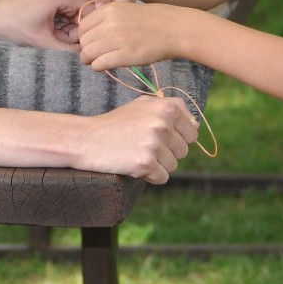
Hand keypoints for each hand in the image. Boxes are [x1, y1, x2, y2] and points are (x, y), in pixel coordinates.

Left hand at [0, 0, 89, 48]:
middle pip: (83, 14)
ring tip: (52, 38)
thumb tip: (87, 53)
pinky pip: (65, 14)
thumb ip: (69, 49)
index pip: (91, 11)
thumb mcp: (44, 42)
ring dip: (68, 30)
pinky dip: (60, 26)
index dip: (87, 30)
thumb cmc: (13, 25)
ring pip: (74, 16)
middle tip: (61, 43)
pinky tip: (49, 34)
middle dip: (76, 31)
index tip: (76, 43)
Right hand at [75, 96, 197, 182]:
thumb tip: (196, 125)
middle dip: (166, 152)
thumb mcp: (143, 105)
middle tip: (141, 145)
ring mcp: (154, 144)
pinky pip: (162, 178)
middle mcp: (163, 124)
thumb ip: (171, 109)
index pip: (192, 132)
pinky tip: (132, 164)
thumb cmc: (116, 123)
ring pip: (173, 165)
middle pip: (183, 150)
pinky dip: (149, 176)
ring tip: (135, 153)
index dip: (176, 138)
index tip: (157, 136)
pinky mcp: (145, 163)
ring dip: (157, 165)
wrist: (86, 139)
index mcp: (167, 108)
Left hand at [78, 1, 183, 70]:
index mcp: (109, 9)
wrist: (175, 29)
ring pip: (88, 53)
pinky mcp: (126, 55)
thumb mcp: (126, 10)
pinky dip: (98, 67)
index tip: (92, 43)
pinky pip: (99, 64)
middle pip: (83, 41)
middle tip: (94, 56)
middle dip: (86, 50)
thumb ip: (106, 19)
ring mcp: (118, 39)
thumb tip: (88, 35)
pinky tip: (104, 66)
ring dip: (89, 60)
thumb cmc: (152, 21)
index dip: (84, 37)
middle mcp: (111, 23)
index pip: (82, 27)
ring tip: (97, 62)